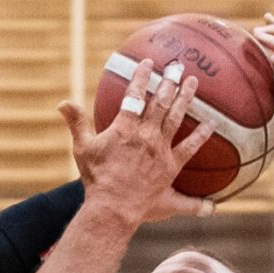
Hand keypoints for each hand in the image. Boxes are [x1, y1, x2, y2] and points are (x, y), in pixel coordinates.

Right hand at [58, 59, 215, 225]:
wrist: (112, 208)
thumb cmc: (96, 180)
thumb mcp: (82, 149)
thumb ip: (76, 123)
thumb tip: (62, 103)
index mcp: (125, 128)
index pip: (134, 95)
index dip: (141, 77)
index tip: (147, 63)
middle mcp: (146, 135)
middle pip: (160, 101)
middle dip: (169, 81)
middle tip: (177, 66)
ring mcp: (160, 150)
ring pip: (176, 117)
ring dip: (185, 98)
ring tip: (193, 82)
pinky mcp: (170, 167)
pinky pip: (190, 148)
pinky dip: (200, 137)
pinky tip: (210, 125)